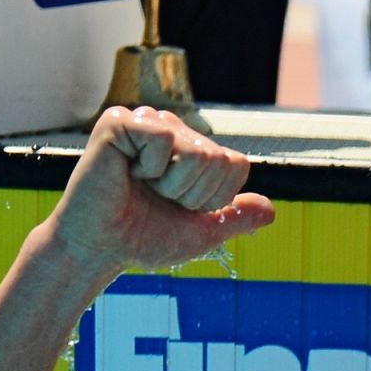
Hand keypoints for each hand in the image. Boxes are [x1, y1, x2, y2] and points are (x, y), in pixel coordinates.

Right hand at [48, 106, 273, 274]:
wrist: (99, 249)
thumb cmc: (143, 238)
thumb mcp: (200, 233)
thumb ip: (235, 218)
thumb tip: (271, 211)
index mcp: (194, 150)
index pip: (236, 165)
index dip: (214, 198)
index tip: (180, 207)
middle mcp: (174, 130)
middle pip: (219, 159)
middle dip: (192, 194)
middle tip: (156, 198)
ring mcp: (147, 123)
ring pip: (197, 151)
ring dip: (172, 185)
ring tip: (141, 186)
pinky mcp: (121, 121)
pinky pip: (164, 139)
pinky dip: (150, 167)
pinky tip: (127, 172)